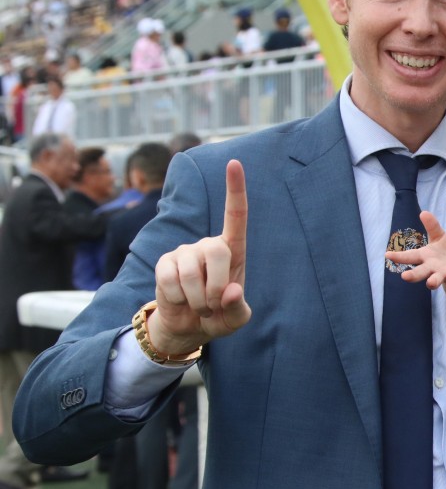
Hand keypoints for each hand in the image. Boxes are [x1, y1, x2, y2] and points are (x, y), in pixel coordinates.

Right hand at [151, 160, 250, 355]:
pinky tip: (180, 300)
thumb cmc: (218, 315)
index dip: (235, 189)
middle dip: (217, 286)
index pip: (236, 215)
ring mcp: (184, 252)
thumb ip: (238, 307)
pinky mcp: (164, 263)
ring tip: (199, 305)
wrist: (188, 326)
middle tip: (213, 305)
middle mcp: (208, 245)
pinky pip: (171, 280)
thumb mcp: (236, 318)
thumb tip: (230, 291)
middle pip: (216, 252)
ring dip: (198, 298)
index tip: (234, 163)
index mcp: (232, 250)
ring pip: (192, 272)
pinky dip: (178, 299)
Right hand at [387, 211, 445, 290]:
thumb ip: (432, 226)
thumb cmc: (445, 251)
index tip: (387, 254)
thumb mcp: (439, 236)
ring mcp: (441, 274)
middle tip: (404, 276)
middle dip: (412, 275)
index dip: (398, 256)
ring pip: (435, 279)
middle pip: (419, 271)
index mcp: (424, 256)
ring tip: (430, 283)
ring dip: (432, 281)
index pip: (410, 256)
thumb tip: (423, 212)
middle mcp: (430, 267)